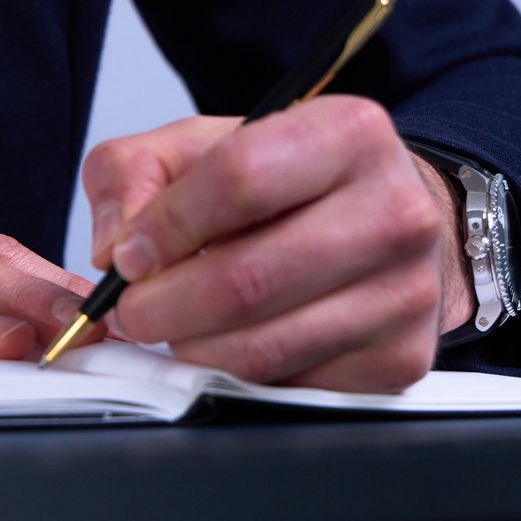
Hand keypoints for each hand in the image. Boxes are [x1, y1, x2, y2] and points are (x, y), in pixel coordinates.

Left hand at [82, 96, 473, 391]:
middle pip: (245, 280)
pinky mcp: (401, 359)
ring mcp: (405, 293)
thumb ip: (135, 173)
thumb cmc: (294, 185)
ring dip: (192, 348)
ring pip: (261, 347)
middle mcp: (395, 212)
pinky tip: (231, 344)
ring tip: (175, 328)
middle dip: (161, 307)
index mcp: (349, 134)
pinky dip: (238, 375)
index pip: (238, 181)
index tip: (128, 255)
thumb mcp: (205, 145)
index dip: (164, 227)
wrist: (389, 224)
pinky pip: (289, 386)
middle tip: (133, 311)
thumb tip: (115, 245)